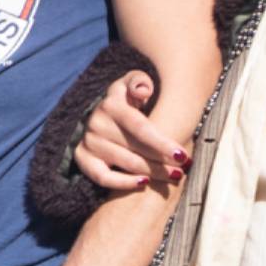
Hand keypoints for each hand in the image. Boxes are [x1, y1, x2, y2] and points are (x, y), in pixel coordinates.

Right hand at [75, 71, 189, 193]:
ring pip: (125, 164)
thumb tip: (143, 90)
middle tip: (183, 170)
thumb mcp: (132, 83)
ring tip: (173, 177)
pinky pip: (103, 178)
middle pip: (135, 149)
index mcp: (111, 104)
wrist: (101, 113)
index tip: (181, 155)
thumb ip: (139, 82)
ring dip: (152, 173)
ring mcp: (89, 142)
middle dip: (162, 161)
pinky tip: (144, 183)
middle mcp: (96, 123)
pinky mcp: (83, 158)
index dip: (161, 143)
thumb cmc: (127, 100)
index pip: (140, 128)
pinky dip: (123, 183)